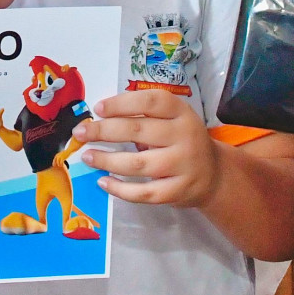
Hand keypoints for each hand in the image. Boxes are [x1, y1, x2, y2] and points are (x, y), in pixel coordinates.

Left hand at [74, 89, 221, 207]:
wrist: (213, 175)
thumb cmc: (181, 140)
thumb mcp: (172, 119)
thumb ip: (144, 116)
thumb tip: (99, 118)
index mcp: (182, 112)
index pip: (150, 102)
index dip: (121, 103)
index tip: (98, 108)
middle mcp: (185, 136)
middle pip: (138, 131)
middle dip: (103, 131)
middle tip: (80, 133)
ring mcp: (182, 166)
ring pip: (137, 164)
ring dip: (107, 160)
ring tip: (87, 157)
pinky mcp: (177, 191)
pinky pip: (143, 192)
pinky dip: (119, 189)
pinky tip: (103, 181)